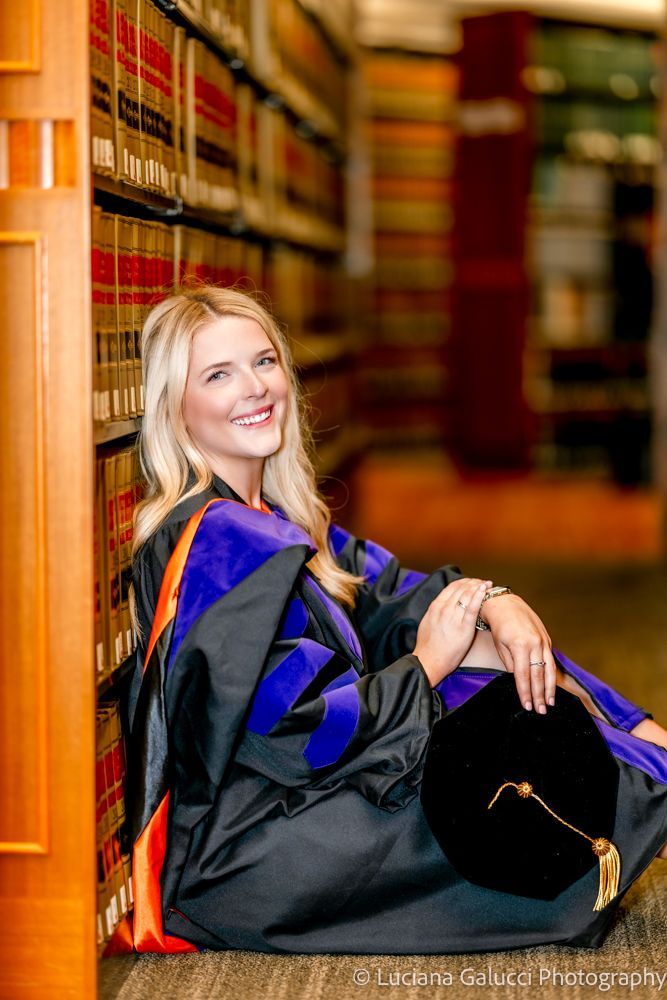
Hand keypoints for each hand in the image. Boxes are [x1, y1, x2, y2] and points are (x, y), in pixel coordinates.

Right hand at [414, 578, 492, 686]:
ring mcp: (453, 617)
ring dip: (479, 587)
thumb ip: (436, 611)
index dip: (464, 582)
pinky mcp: (463, 627)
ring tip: (488, 585)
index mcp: (435, 606)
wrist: (428, 661)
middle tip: (482, 582)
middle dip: (474, 583)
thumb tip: (442, 605)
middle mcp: (444, 608)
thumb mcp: (427, 622)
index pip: (452, 587)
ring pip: (468, 595)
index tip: (472, 581)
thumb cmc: (427, 646)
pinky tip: (484, 590)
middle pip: (461, 588)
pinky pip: (472, 608)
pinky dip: (479, 597)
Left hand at [481, 594, 556, 713]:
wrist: (506, 604)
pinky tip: (551, 685)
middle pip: (538, 674)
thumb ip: (511, 665)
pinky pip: (550, 660)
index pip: (523, 675)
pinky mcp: (547, 639)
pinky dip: (551, 674)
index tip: (527, 706)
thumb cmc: (499, 626)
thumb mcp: (500, 646)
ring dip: (550, 688)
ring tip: (550, 703)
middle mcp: (534, 643)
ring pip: (549, 669)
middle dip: (540, 695)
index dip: (525, 692)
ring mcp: (543, 640)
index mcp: (520, 645)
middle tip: (541, 710)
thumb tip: (520, 681)